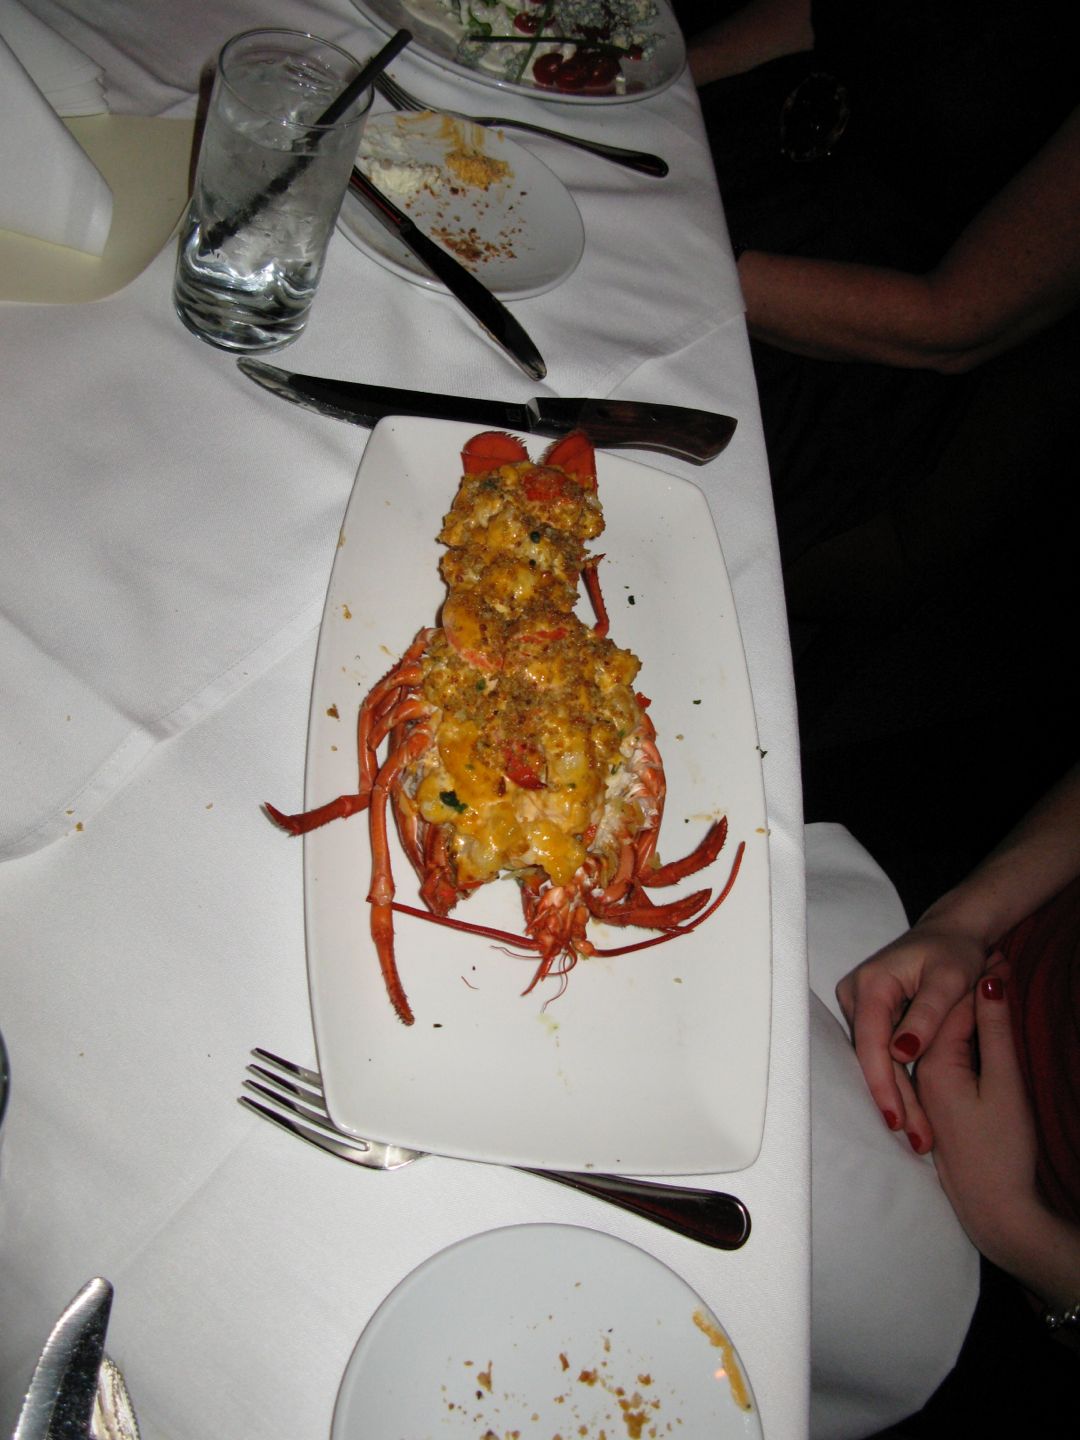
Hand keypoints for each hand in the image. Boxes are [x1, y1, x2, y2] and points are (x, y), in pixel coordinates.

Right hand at [835, 921, 986, 1147]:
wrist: (953, 932)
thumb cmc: (956, 952)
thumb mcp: (951, 981)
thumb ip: (928, 1016)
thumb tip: (901, 1053)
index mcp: (872, 984)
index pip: (871, 1043)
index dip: (883, 1084)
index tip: (897, 1120)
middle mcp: (856, 994)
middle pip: (870, 1056)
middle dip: (893, 1098)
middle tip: (917, 1139)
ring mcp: (859, 1004)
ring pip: (874, 1058)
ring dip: (895, 1093)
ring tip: (919, 1133)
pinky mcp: (869, 1013)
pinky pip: (879, 1051)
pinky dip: (897, 1078)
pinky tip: (912, 1107)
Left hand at [914, 963, 1043, 1253]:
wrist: (998, 1209)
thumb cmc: (1003, 1150)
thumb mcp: (1006, 1085)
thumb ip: (995, 1032)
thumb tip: (990, 984)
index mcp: (934, 1063)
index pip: (954, 1009)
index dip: (981, 982)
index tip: (1001, 955)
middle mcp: (922, 1072)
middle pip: (945, 1019)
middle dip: (972, 993)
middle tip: (1002, 961)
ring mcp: (929, 1088)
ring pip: (946, 1036)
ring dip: (970, 1013)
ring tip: (997, 982)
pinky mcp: (940, 1101)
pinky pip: (949, 1054)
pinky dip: (966, 1036)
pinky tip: (984, 1027)